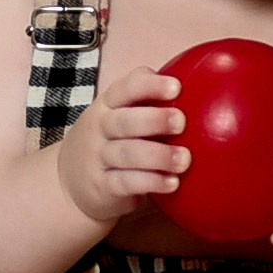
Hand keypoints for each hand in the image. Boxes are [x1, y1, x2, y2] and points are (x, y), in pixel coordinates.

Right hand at [57, 68, 187, 225]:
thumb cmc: (110, 141)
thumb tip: (202, 87)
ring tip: (185, 160)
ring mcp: (99, 158)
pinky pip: (126, 183)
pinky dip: (151, 182)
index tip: (176, 87)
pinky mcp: (102, 187)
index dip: (150, 85)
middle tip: (181, 122)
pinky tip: (172, 183)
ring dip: (159, 156)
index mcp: (108, 105)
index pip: (125, 88)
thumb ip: (148, 102)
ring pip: (127, 154)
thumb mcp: (118, 116)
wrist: (70, 182)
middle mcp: (100, 128)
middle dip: (154, 120)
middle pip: (124, 121)